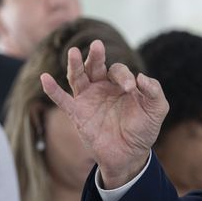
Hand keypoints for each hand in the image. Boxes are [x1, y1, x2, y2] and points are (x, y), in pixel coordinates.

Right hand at [41, 40, 168, 187]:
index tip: (131, 89)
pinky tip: (44, 78)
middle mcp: (102, 88)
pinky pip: (62, 100)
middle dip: (96, 56)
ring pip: (78, 77)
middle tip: (97, 45)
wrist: (130, 155)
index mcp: (120, 84)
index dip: (124, 76)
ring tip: (73, 52)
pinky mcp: (77, 114)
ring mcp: (88, 100)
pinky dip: (52, 90)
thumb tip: (141, 77)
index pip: (118, 70)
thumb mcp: (156, 110)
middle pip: (95, 66)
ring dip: (75, 65)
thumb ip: (154, 91)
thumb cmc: (143, 130)